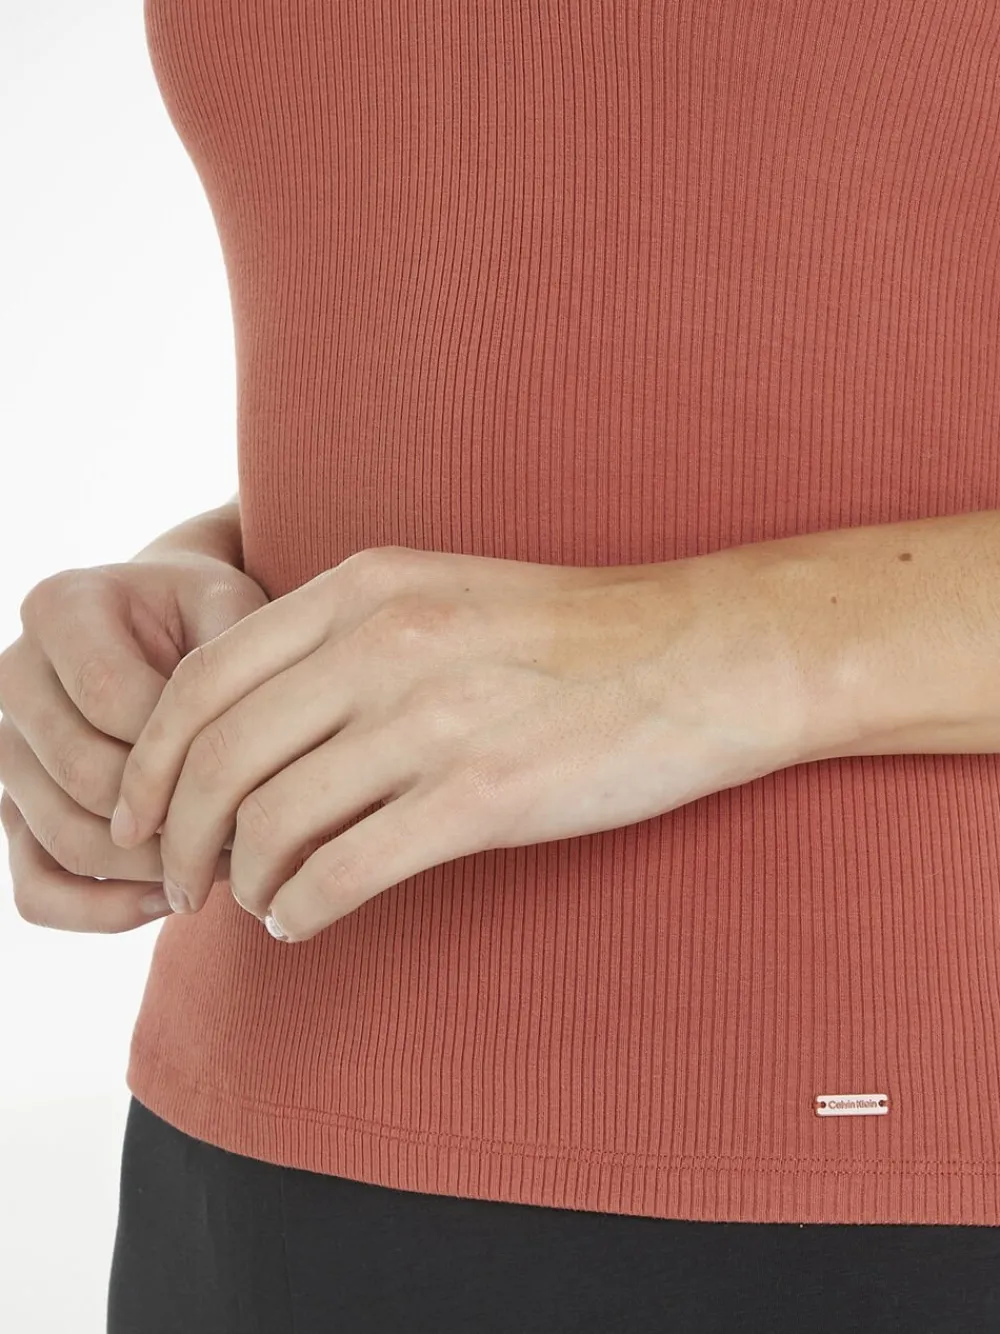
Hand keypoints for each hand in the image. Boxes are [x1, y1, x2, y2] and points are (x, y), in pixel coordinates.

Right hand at [0, 552, 268, 931]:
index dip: (189, 747)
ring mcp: (5, 749)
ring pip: (66, 838)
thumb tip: (234, 762)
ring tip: (230, 858)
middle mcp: (13, 676)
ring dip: (153, 866)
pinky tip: (170, 896)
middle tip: (256, 827)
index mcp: (59, 608)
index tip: (262, 767)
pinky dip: (101, 911)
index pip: (111, 699)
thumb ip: (230, 656)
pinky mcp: (15, 808)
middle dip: (179, 813)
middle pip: (85, 776)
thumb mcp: (232, 605)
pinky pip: (37, 888)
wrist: (173, 627)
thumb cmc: (211, 616)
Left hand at [111, 544, 806, 942]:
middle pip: (219, 755)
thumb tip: (255, 733)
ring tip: (249, 902)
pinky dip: (302, 909)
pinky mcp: (486, 794)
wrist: (705, 653)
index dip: (150, 761)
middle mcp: (384, 644)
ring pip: (272, 818)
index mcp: (363, 588)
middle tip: (175, 881)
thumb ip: (342, 645)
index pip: (203, 678)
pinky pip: (347, 869)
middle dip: (174, 834)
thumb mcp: (440, 598)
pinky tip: (301, 922)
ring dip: (240, 878)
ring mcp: (434, 718)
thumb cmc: (574, 635)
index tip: (139, 814)